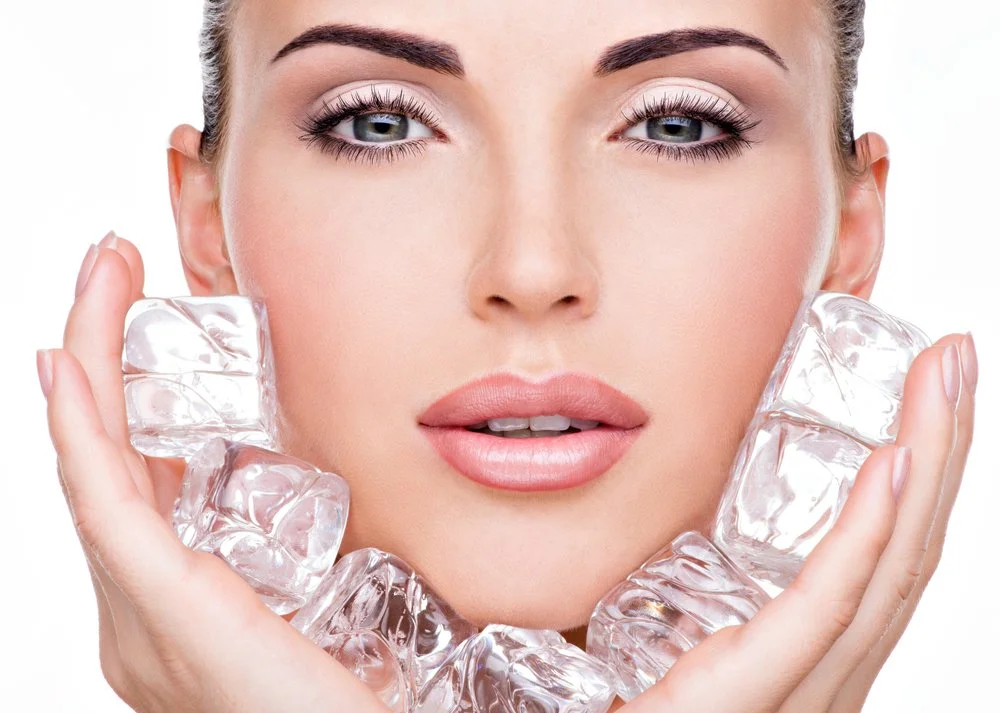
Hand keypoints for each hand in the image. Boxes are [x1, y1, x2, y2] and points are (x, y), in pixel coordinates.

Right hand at [37, 233, 388, 712]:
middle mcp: (136, 613)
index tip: (123, 330)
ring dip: (89, 360)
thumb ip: (284, 558)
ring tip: (99, 274)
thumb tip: (287, 504)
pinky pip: (104, 506)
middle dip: (96, 354)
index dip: (113, 404)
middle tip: (107, 267)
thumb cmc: (343, 695)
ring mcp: (139, 617)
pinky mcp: (162, 611)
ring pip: (92, 464)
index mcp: (172, 609)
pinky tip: (70, 364)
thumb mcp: (313, 606)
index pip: (128, 485)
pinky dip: (81, 429)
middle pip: (100, 459)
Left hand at [618, 330, 976, 712]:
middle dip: (940, 447)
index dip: (915, 473)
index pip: (880, 556)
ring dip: (925, 464)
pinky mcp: (754, 696)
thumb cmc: (626, 708)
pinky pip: (824, 614)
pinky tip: (895, 467)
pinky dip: (866, 539)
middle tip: (955, 358)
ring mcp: (803, 694)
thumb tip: (692, 524)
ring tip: (946, 380)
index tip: (927, 391)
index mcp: (805, 658)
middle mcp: (824, 676)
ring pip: (885, 569)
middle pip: (901, 551)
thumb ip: (699, 597)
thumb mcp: (672, 637)